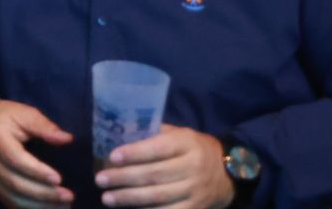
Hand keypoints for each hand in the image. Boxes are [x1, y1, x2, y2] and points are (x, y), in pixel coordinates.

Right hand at [0, 99, 74, 205]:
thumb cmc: (4, 116)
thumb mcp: (23, 113)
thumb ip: (44, 126)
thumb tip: (66, 139)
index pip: (15, 159)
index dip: (36, 172)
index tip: (58, 178)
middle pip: (14, 182)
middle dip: (42, 193)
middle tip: (68, 196)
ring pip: (11, 196)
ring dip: (38, 205)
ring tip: (63, 205)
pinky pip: (8, 201)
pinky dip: (28, 208)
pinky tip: (48, 207)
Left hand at [96, 126, 230, 208]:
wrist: (231, 173)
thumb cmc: (195, 149)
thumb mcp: (180, 134)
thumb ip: (155, 133)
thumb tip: (119, 132)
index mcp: (186, 144)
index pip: (157, 148)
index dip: (134, 153)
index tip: (112, 157)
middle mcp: (193, 167)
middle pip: (154, 175)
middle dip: (124, 178)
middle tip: (100, 180)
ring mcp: (196, 191)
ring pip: (158, 197)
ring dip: (130, 199)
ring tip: (107, 198)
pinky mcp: (196, 208)